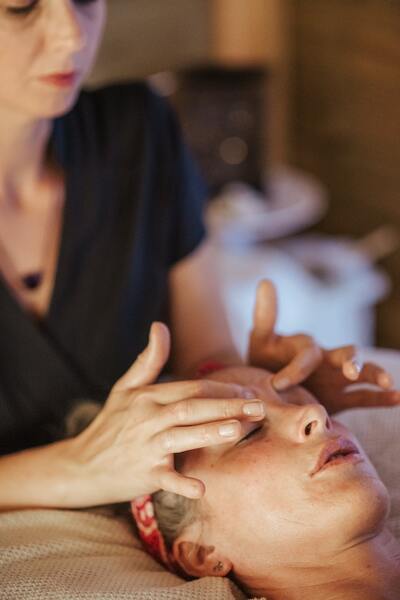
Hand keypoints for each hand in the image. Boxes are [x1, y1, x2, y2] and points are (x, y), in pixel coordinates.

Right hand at [66, 323, 263, 505]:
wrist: (83, 465)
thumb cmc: (111, 424)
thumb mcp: (125, 388)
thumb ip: (148, 359)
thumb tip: (160, 325)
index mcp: (147, 397)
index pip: (191, 387)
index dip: (222, 388)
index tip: (249, 390)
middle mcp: (147, 419)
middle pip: (191, 407)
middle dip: (226, 406)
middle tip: (259, 407)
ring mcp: (145, 447)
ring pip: (181, 436)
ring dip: (209, 432)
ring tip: (238, 429)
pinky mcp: (143, 474)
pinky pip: (164, 479)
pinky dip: (181, 484)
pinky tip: (201, 489)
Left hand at [247, 280, 399, 413]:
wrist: (268, 388)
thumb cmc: (264, 363)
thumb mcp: (261, 341)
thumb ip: (266, 315)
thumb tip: (266, 280)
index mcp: (308, 348)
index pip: (308, 355)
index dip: (295, 369)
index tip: (277, 384)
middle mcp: (328, 360)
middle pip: (348, 354)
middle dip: (352, 361)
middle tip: (351, 370)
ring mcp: (336, 380)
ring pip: (363, 374)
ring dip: (375, 376)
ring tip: (387, 382)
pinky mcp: (340, 400)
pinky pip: (365, 398)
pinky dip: (382, 399)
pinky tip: (398, 399)